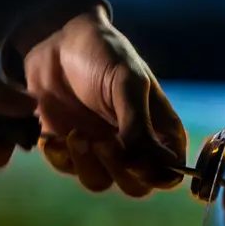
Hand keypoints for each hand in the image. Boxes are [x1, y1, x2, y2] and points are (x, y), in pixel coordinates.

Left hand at [22, 7, 187, 196]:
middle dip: (120, 171)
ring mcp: (100, 148)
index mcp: (158, 128)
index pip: (169, 169)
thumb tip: (151, 160)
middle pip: (136, 185)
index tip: (138, 161)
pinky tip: (54, 136)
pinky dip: (61, 158)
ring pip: (101, 182)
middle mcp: (132, 144)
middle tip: (104, 144)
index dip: (158, 175)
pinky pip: (68, 169)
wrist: (57, 40)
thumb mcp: (128, 81)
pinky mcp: (69, 148)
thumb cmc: (104, 53)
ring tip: (75, 135)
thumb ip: (137, 121)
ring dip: (88, 165)